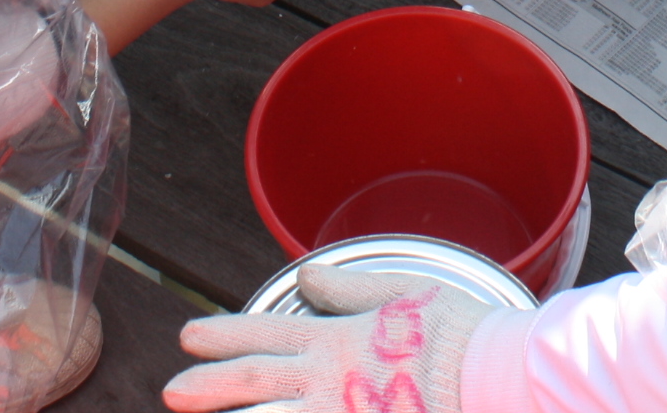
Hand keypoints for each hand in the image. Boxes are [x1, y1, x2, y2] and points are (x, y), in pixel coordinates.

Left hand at [167, 262, 505, 412]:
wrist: (495, 377)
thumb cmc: (459, 334)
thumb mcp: (403, 294)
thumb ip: (348, 290)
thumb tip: (306, 278)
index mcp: (337, 339)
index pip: (266, 334)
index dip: (224, 334)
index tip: (189, 334)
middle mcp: (329, 380)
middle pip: (255, 382)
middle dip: (209, 384)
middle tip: (171, 389)